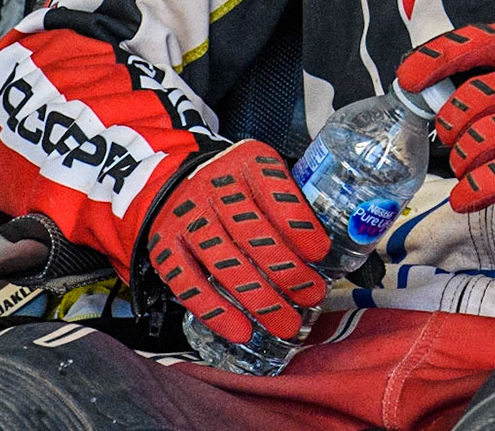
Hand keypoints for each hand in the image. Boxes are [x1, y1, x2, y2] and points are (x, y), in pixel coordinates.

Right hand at [144, 140, 329, 342]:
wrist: (170, 181)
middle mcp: (213, 186)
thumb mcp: (261, 173)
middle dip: (287, 271)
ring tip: (286, 323)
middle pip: (253, 234)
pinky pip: (189, 284)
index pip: (276, 193)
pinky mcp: (164, 247)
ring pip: (225, 263)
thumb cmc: (233, 185)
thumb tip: (330, 250)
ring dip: (259, 299)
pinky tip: (242, 331)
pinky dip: (216, 312)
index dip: (299, 226)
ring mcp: (186, 217)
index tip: (320, 254)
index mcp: (246, 163)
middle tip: (311, 295)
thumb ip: (290, 200)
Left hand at [396, 24, 494, 214]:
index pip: (478, 42)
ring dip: (462, 159)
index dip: (437, 58)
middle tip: (449, 138)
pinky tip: (465, 197)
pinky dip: (477, 189)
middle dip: (450, 123)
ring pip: (485, 137)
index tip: (409, 79)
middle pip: (475, 98)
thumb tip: (432, 90)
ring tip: (463, 166)